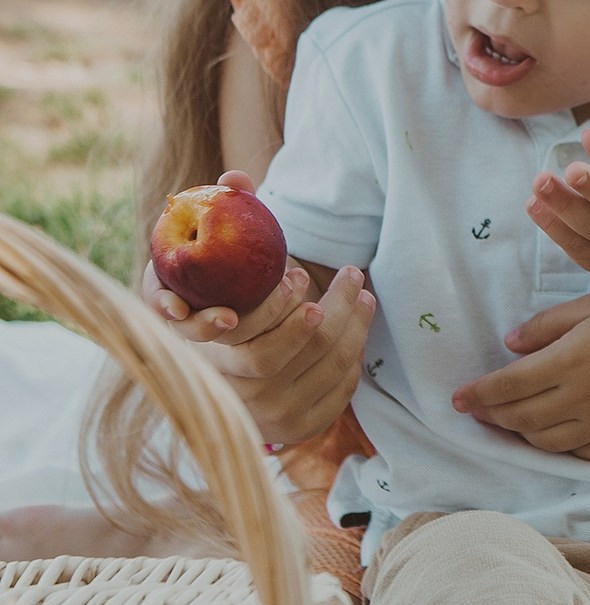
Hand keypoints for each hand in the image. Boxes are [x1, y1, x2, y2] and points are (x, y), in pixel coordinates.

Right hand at [144, 170, 375, 443]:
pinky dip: (355, 356)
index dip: (277, 309)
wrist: (228, 385)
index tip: (299, 273)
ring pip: (326, 369)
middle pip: (295, 353)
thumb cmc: (224, 310)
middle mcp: (239, 396)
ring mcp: (272, 417)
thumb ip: (225, 225)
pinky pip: (340, 390)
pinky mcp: (302, 428)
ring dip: (354, 327)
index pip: (250, 342)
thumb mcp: (213, 275)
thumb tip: (235, 177)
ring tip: (362, 292)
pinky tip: (359, 324)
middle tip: (350, 274)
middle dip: (331, 310)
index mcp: (210, 361)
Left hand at [451, 279, 589, 458]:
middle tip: (479, 413)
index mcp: (569, 361)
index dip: (477, 396)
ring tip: (512, 424)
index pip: (507, 387)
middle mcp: (584, 398)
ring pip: (549, 443)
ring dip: (523, 436)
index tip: (457, 400)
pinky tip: (554, 437)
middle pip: (522, 420)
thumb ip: (546, 327)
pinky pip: (584, 455)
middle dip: (493, 418)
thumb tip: (510, 347)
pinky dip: (561, 449)